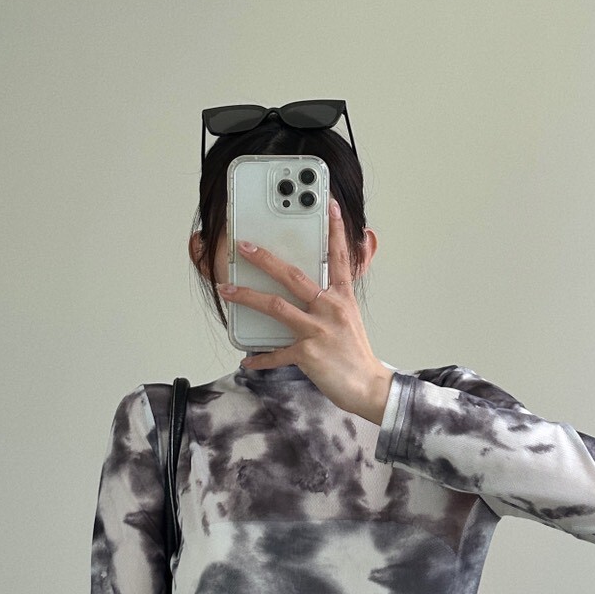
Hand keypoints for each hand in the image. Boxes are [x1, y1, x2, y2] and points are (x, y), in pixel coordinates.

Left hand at [218, 199, 394, 423]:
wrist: (368, 387)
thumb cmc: (355, 354)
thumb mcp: (349, 319)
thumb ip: (331, 301)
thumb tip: (310, 290)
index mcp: (342, 298)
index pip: (340, 257)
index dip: (335, 230)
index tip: (330, 206)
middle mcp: (331, 309)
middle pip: (293, 276)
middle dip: (265, 259)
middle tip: (245, 246)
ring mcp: (319, 331)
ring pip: (277, 307)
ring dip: (247, 297)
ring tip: (226, 289)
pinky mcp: (308, 354)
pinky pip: (276, 353)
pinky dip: (260, 358)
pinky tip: (247, 359)